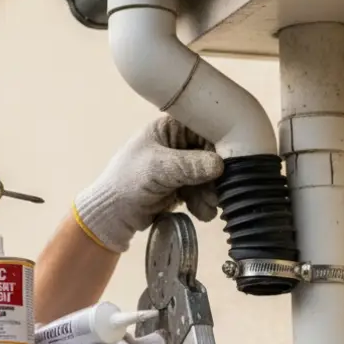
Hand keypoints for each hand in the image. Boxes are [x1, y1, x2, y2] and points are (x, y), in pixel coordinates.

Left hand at [73, 115, 223, 252]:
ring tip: (208, 208)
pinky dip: (204, 202)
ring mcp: (181, 166)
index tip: (231, 163)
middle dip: (217, 176)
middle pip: (211, 154)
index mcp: (170, 128)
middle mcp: (178, 143)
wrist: (113, 215)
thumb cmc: (128, 182)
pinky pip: (202, 191)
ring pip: (209, 176)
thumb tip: (219, 165)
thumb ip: (189, 165)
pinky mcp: (182, 186)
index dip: (220, 145)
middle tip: (220, 194)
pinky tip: (201, 212)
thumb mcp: (158, 169)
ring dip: (211, 193)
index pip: (205, 128)